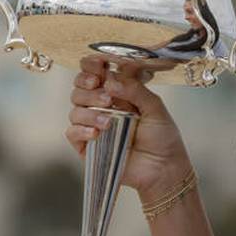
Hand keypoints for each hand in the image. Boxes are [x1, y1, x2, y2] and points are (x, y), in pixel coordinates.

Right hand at [65, 57, 193, 200]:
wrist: (164, 168)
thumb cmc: (163, 138)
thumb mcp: (155, 107)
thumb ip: (135, 89)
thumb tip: (111, 80)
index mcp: (117, 93)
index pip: (95, 74)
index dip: (91, 67)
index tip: (98, 67)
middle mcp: (102, 107)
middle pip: (79, 89)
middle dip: (88, 89)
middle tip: (106, 97)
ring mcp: (93, 126)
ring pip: (74, 110)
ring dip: (89, 112)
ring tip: (108, 121)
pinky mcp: (87, 146)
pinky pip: (72, 133)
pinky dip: (81, 130)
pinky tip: (96, 133)